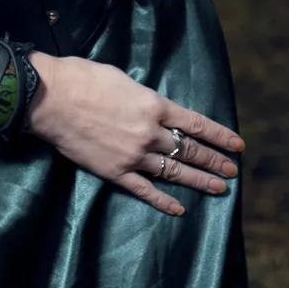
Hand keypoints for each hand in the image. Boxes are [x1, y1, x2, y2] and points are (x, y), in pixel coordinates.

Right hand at [26, 53, 243, 215]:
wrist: (51, 99)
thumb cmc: (84, 78)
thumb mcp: (122, 79)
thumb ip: (143, 98)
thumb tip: (151, 108)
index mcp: (154, 105)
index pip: (196, 123)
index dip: (219, 135)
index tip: (237, 144)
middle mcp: (150, 133)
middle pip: (189, 150)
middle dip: (214, 160)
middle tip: (232, 170)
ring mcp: (134, 156)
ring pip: (174, 172)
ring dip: (199, 180)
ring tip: (219, 188)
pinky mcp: (115, 173)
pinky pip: (145, 190)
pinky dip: (163, 201)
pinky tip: (178, 209)